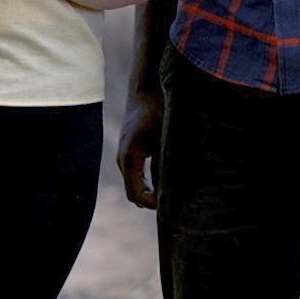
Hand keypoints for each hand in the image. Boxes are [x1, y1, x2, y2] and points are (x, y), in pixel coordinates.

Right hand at [118, 90, 163, 208]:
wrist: (145, 92)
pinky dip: (148, 184)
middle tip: (174, 206)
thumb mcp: (166, 136)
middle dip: (152, 202)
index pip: (136, 194)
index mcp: (130, 158)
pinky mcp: (130, 153)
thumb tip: (175, 183)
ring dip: (150, 193)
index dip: (152, 204)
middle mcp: (123, 160)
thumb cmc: (158, 110)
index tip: (170, 207)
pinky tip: (166, 183)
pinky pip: (137, 176)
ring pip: (135, 185)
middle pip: (134, 194)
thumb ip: (167, 160)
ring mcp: (125, 157)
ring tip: (172, 197)